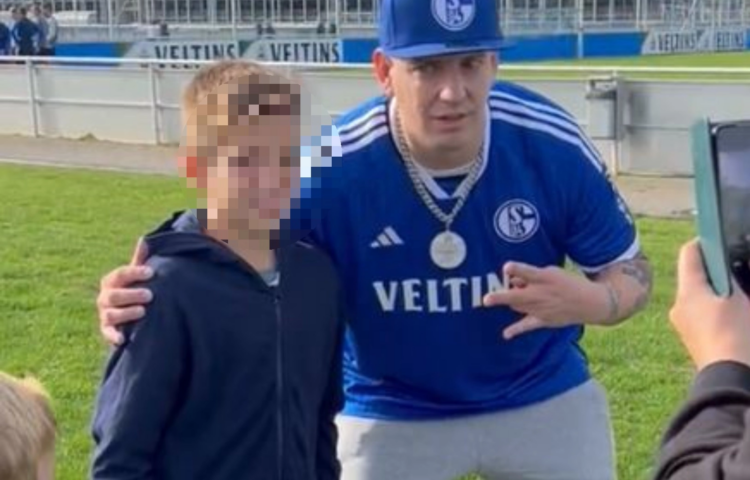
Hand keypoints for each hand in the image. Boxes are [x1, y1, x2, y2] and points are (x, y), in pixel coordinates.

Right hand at [97, 237, 153, 345]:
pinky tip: (124, 338)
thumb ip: (139, 261)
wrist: (127, 315)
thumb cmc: (133, 290)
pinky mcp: (107, 331)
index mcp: (111, 281)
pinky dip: (114, 336)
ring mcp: (105, 315)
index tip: (151, 272)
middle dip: (131, 294)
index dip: (135, 272)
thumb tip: (145, 239)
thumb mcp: (136, 276)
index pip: (120, 274)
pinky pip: (108, 334)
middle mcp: (105, 298)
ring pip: (111, 314)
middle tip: (150, 294)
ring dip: (126, 313)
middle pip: (114, 295)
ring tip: (143, 311)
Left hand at [483, 261, 608, 339]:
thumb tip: (512, 281)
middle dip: (501, 297)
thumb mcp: (552, 273)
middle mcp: (541, 293)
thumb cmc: (566, 283)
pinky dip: (516, 330)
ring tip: (512, 295)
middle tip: (486, 299)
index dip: (517, 269)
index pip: (528, 272)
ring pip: (517, 306)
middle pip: (517, 295)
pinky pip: (527, 326)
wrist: (589, 302)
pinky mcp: (544, 320)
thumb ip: (530, 276)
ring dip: (510, 302)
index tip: (506, 267)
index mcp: (544, 278)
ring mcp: (541, 308)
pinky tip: (506, 334)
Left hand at [669, 239, 749, 370]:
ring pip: (701, 296)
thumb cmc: (737, 336)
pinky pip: (704, 314)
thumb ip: (731, 278)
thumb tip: (726, 272)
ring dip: (719, 291)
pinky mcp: (694, 340)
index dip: (707, 242)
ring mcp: (685, 325)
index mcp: (688, 291)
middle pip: (695, 275)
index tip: (723, 239)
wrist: (731, 380)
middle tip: (737, 267)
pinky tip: (736, 314)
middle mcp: (680, 305)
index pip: (690, 253)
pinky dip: (718, 309)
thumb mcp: (739, 300)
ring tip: (739, 294)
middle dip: (716, 270)